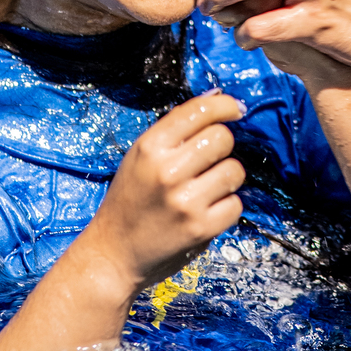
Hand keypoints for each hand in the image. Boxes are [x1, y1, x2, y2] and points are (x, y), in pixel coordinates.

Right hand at [83, 92, 244, 294]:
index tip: (235, 109)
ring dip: (228, 177)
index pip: (198, 111)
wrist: (114, 253)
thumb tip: (217, 96)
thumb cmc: (129, 200)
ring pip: (235, 170)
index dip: (224, 105)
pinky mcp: (200, 229)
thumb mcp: (140, 156)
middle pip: (223, 137)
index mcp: (150, 147)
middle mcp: (167, 171)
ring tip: (209, 186)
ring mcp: (185, 201)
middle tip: (210, 159)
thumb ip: (174, 128)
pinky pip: (236, 204)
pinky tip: (209, 209)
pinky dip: (227, 206)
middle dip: (222, 145)